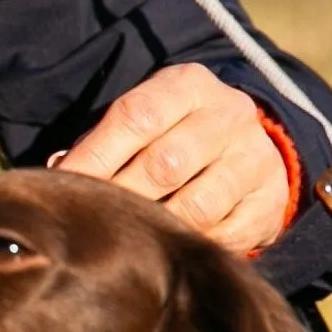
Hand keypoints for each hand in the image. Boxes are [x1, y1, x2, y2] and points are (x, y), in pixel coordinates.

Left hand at [52, 63, 291, 255]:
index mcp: (189, 85)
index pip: (137, 115)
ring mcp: (255, 158)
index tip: (65, 183)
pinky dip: (192, 244)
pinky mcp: (270, 200)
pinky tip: (170, 246)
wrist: (247, 146)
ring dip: (157, 226)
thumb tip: (61, 172)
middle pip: (165, 163)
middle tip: (94, 219)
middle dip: (123, 195)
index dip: (96, 154)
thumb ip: (103, 142)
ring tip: (129, 237)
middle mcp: (229, 115)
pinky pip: (225, 234)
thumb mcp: (144, 120)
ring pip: (197, 205)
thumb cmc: (172, 134)